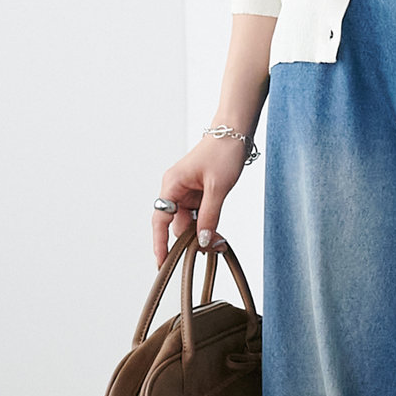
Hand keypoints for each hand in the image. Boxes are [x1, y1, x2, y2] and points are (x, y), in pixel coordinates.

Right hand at [152, 136, 248, 265]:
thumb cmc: (223, 151)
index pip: (160, 220)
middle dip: (190, 239)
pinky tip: (217, 232)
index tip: (161, 263)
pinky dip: (206, 223)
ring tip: (219, 242)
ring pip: (189, 220)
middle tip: (209, 251)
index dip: (159, 243)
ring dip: (201, 232)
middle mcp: (175, 188)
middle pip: (176, 223)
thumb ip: (209, 216)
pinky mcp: (198, 191)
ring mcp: (187, 190)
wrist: (235, 132)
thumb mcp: (218, 187)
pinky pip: (198, 213)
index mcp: (172, 185)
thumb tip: (202, 241)